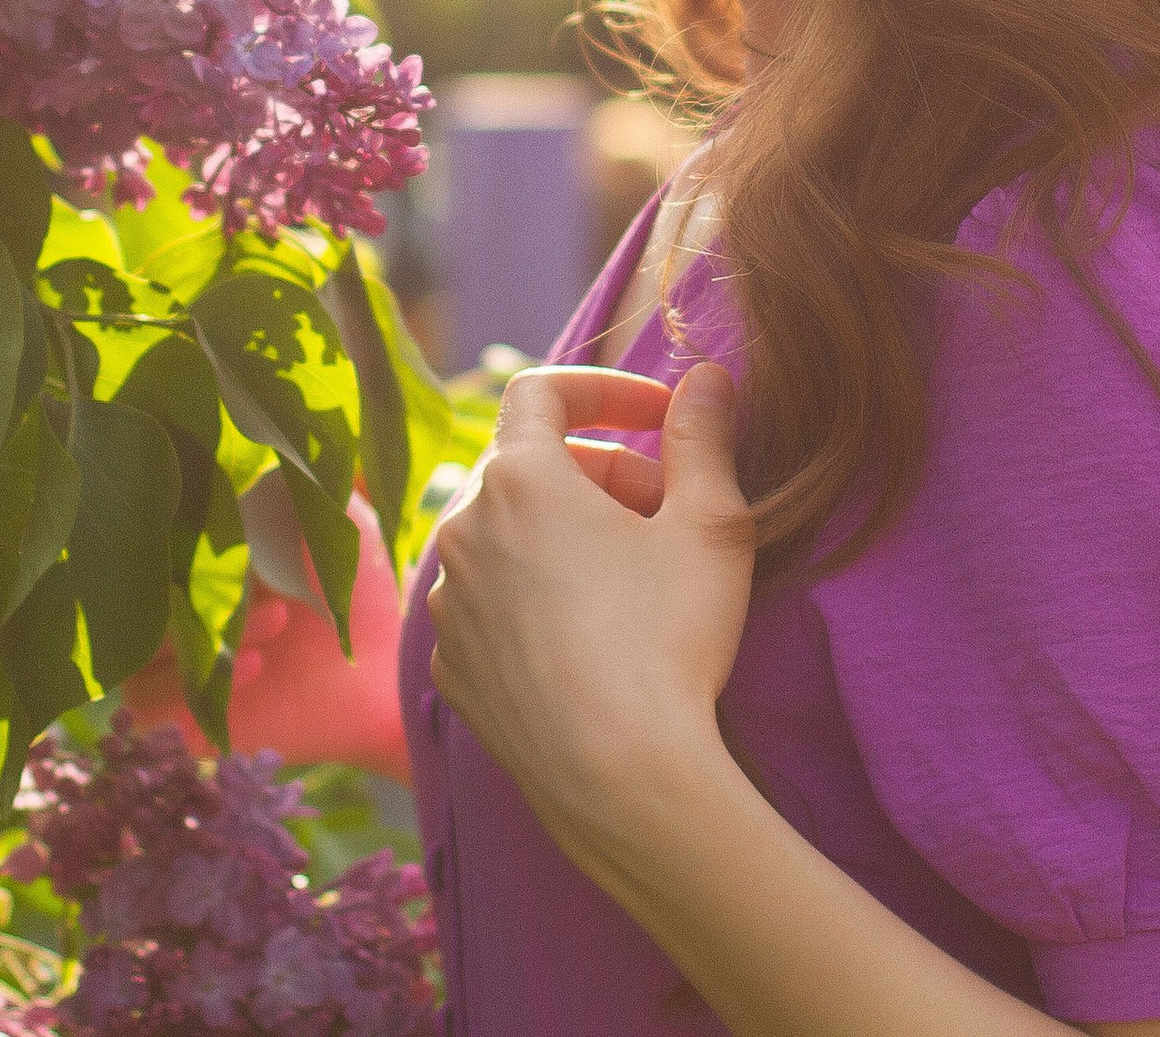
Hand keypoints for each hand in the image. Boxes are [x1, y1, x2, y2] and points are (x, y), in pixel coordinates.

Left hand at [424, 361, 754, 856]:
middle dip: (601, 471)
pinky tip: (592, 636)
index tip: (662, 414)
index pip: (543, 390)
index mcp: (518, 478)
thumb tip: (708, 377)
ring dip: (565, 532)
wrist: (622, 783)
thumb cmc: (669, 643)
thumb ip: (704, 436)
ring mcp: (449, 602)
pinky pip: (490, 601)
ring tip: (632, 576)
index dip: (606, 388)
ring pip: (506, 533)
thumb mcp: (710, 526)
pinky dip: (534, 594)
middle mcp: (463, 529)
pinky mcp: (452, 666)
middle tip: (666, 510)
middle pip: (530, 464)